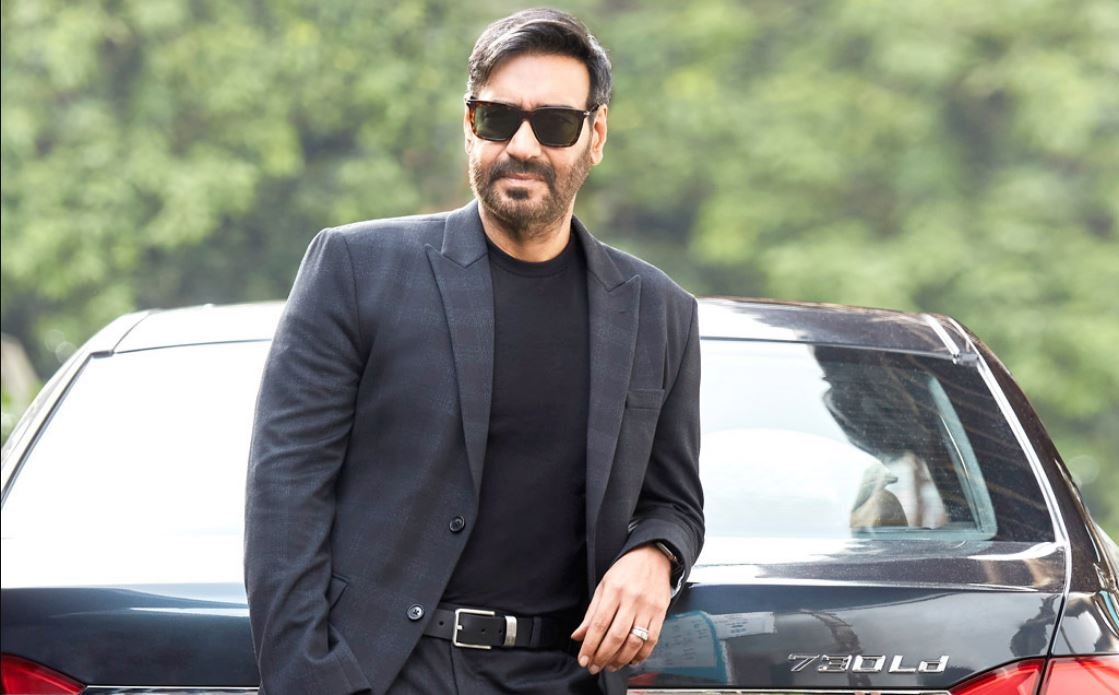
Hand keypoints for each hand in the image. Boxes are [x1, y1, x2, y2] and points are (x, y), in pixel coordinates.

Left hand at [571, 544, 671, 673]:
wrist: (653, 556)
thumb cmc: (626, 570)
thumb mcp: (604, 585)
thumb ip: (591, 612)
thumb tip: (578, 635)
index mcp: (614, 591)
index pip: (599, 624)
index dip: (589, 645)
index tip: (583, 659)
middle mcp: (631, 600)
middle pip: (616, 636)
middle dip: (602, 656)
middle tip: (594, 667)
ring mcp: (648, 608)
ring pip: (634, 642)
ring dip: (620, 659)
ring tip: (610, 666)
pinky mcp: (660, 614)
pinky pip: (651, 640)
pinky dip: (641, 655)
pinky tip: (631, 660)